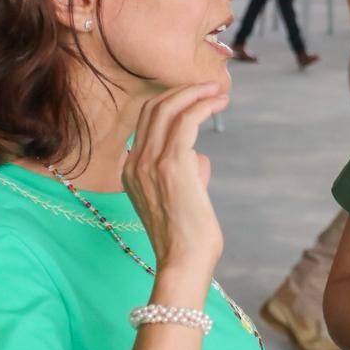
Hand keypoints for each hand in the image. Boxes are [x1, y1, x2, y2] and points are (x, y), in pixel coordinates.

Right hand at [122, 83, 228, 271]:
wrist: (184, 261)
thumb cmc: (187, 237)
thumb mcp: (179, 197)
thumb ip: (186, 172)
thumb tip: (199, 156)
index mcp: (130, 170)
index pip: (145, 122)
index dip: (170, 103)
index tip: (194, 97)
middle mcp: (135, 162)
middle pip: (153, 108)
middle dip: (182, 91)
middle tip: (208, 87)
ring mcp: (151, 161)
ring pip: (169, 108)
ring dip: (196, 94)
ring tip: (217, 91)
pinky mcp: (173, 163)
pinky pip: (186, 119)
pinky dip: (203, 105)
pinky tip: (219, 102)